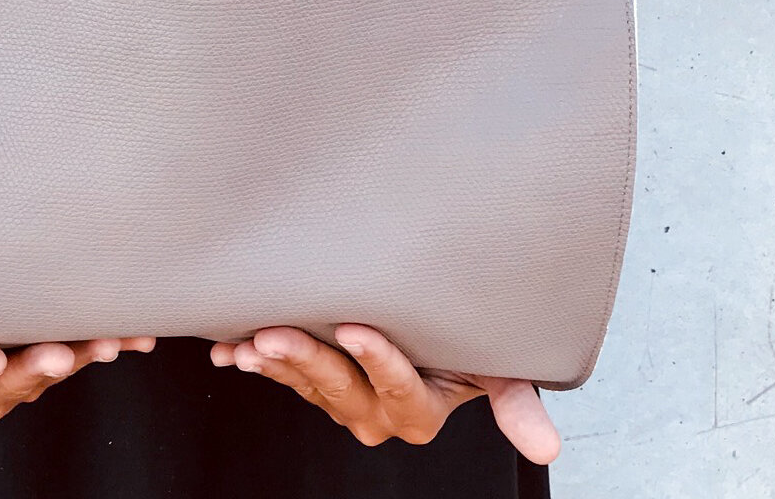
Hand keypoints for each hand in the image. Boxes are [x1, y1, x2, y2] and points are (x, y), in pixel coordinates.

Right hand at [0, 336, 157, 419]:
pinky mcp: (60, 329)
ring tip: (101, 340)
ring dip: (79, 353)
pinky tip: (134, 329)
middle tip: (58, 353)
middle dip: (34, 369)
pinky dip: (113, 333)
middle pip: (8, 383)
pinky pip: (88, 339)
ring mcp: (25, 351)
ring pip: (51, 364)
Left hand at [210, 324, 559, 462]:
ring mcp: (342, 401)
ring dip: (276, 363)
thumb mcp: (495, 365)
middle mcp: (377, 414)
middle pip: (340, 388)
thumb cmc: (464, 342)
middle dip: (307, 360)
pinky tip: (228, 351)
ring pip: (305, 384)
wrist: (427, 329)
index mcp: (419, 410)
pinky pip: (281, 376)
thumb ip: (513, 400)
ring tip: (251, 342)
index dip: (377, 360)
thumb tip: (546, 446)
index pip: (398, 386)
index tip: (354, 328)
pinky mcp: (315, 386)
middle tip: (278, 333)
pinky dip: (253, 363)